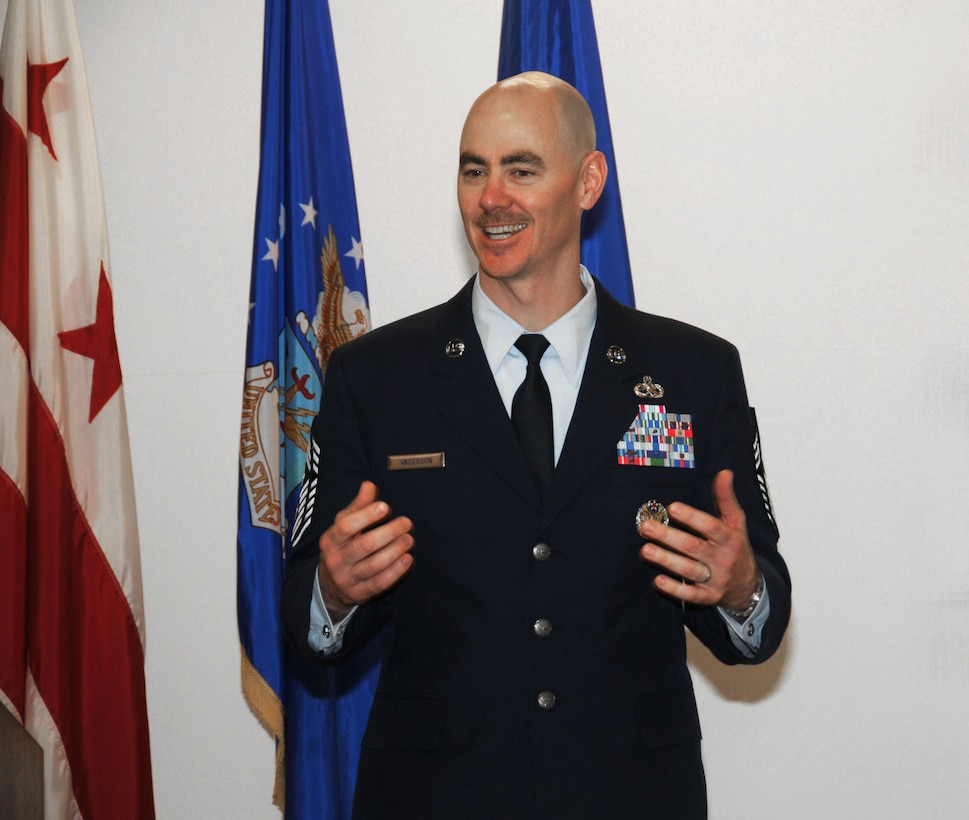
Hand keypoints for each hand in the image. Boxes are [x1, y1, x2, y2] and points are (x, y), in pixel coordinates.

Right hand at [317, 481, 413, 618]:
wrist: (330, 586)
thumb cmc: (342, 547)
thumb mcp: (343, 525)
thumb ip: (358, 506)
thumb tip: (369, 485)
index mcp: (330, 540)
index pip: (345, 527)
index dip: (365, 516)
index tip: (385, 507)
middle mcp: (336, 560)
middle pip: (363, 546)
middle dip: (388, 533)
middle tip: (406, 522)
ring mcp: (348, 579)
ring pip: (373, 565)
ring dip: (394, 551)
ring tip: (409, 539)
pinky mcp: (361, 593)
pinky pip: (380, 583)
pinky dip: (395, 571)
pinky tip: (408, 559)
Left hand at [638, 470, 758, 609]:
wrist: (748, 586)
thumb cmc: (736, 547)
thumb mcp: (736, 523)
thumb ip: (726, 498)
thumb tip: (724, 472)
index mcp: (730, 539)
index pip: (711, 527)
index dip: (692, 517)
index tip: (672, 507)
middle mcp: (723, 560)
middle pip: (694, 548)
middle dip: (669, 537)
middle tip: (647, 526)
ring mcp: (715, 580)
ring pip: (689, 571)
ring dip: (666, 560)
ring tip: (645, 550)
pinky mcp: (707, 597)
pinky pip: (691, 596)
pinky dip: (675, 589)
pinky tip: (657, 580)